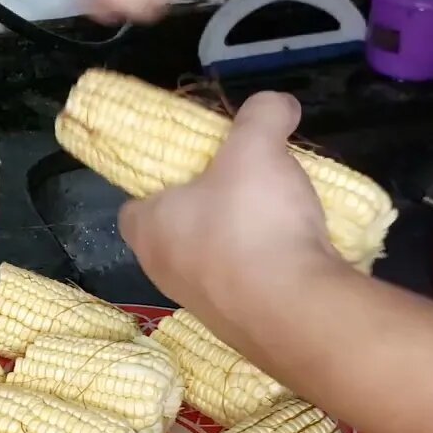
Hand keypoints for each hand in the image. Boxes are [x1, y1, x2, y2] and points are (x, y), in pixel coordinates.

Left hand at [118, 92, 341, 323]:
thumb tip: (278, 104)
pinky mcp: (246, 328)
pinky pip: (253, 288)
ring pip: (219, 262)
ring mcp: (206, 306)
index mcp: (149, 230)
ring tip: (281, 215)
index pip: (133, 205)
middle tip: (245, 184)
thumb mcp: (255, 147)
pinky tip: (299, 251)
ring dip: (246, 240)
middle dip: (211, 209)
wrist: (297, 313)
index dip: (158, 183)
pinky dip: (272, 268)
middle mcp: (166, 273)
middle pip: (180, 231)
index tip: (193, 167)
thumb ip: (262, 115)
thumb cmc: (253, 223)